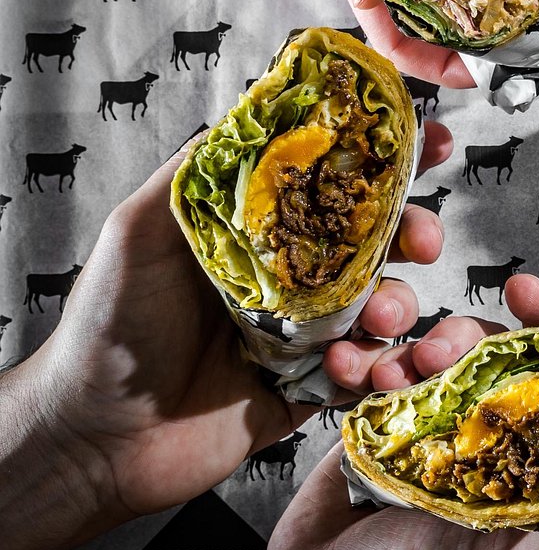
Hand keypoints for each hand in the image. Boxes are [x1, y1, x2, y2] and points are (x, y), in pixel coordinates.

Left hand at [0, 122, 450, 549]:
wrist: (96, 439)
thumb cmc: (107, 328)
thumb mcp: (139, 230)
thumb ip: (197, 172)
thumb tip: (255, 110)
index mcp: (261, 233)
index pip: (335, 184)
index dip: (388, 160)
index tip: (431, 141)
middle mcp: (292, 277)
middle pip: (380, 240)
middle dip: (416, 232)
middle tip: (423, 240)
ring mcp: (307, 334)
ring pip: (387, 304)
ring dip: (398, 304)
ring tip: (374, 319)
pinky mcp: (314, 389)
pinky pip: (370, 371)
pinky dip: (375, 366)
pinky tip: (346, 369)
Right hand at [235, 275, 538, 549]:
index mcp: (530, 468)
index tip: (533, 298)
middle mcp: (489, 440)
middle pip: (505, 351)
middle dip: (478, 331)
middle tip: (447, 343)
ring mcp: (437, 427)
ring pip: (450, 350)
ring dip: (426, 346)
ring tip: (401, 372)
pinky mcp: (387, 420)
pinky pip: (394, 367)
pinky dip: (381, 359)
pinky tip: (370, 375)